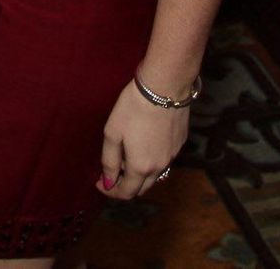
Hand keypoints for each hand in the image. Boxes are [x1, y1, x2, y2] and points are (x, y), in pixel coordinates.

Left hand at [96, 79, 188, 200]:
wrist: (164, 87)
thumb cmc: (133, 107)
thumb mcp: (113, 132)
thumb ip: (109, 160)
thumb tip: (108, 182)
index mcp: (140, 167)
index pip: (126, 192)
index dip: (111, 191)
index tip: (99, 182)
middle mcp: (159, 167)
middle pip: (142, 188)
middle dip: (125, 185)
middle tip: (112, 172)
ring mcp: (172, 156)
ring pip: (155, 176)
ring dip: (140, 174)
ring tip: (127, 158)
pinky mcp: (180, 143)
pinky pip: (164, 161)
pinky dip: (152, 161)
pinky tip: (145, 144)